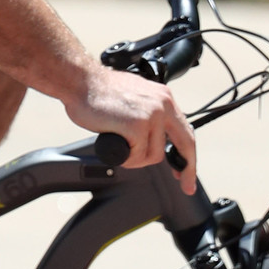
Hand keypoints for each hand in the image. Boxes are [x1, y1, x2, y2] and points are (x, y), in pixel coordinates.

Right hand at [61, 65, 197, 195]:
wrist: (81, 82)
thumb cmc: (98, 92)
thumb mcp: (135, 99)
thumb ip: (148, 114)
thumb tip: (151, 136)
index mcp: (164, 98)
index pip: (185, 130)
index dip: (188, 153)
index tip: (186, 170)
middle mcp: (163, 105)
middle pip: (185, 144)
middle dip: (187, 169)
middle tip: (186, 186)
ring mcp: (152, 115)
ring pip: (154, 154)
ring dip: (137, 159)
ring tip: (120, 148)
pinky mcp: (137, 126)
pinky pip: (138, 156)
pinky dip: (125, 159)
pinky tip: (115, 148)